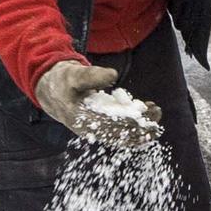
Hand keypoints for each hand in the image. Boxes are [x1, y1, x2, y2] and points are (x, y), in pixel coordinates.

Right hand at [34, 61, 162, 144]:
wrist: (53, 89)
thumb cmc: (62, 82)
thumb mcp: (73, 75)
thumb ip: (92, 75)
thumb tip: (113, 75)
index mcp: (81, 121)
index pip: (109, 128)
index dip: (128, 125)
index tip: (143, 117)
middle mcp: (90, 129)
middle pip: (119, 135)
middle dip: (140, 127)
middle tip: (157, 114)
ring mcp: (98, 128)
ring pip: (123, 134)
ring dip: (141, 126)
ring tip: (156, 113)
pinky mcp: (103, 123)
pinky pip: (122, 127)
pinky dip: (136, 122)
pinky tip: (148, 111)